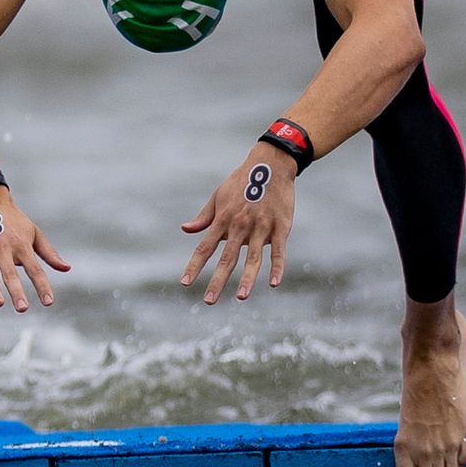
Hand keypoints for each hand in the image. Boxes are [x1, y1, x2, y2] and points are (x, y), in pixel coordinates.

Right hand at [0, 191, 68, 310]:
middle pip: (11, 273)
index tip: (48, 302)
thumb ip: (49, 253)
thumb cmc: (13, 221)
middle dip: (16, 291)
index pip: (35, 269)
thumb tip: (67, 268)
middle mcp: (3, 248)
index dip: (42, 286)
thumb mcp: (33, 233)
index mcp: (21, 245)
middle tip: (22, 308)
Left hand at [181, 147, 294, 302]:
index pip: (204, 247)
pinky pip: (278, 251)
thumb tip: (185, 229)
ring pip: (252, 258)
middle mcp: (239, 226)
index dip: (194, 266)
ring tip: (240, 297)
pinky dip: (276, 267)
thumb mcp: (218, 196)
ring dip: (246, 279)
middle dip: (217, 281)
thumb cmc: (240, 182)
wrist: (270, 165)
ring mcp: (261, 227)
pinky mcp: (281, 227)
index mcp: (222, 220)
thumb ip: (204, 217)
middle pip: (227, 258)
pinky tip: (273, 283)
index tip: (184, 283)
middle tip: (208, 301)